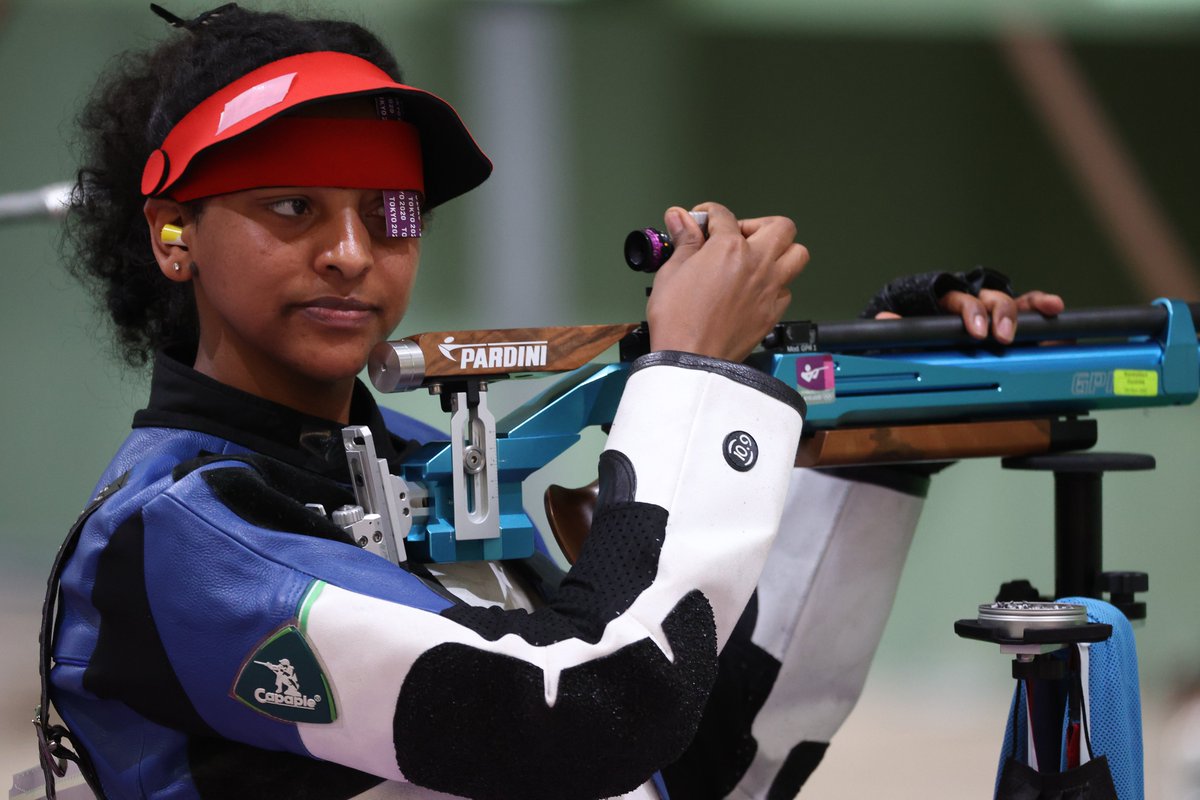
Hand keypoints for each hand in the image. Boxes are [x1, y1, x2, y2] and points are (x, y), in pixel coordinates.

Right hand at [647, 202, 808, 361]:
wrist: (691, 361)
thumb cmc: (678, 321)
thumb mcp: (671, 272)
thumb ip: (683, 241)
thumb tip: (680, 218)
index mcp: (729, 249)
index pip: (724, 215)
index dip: (708, 214)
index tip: (700, 221)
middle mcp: (757, 264)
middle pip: (780, 227)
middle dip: (758, 224)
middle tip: (737, 235)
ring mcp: (770, 289)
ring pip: (797, 254)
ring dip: (780, 250)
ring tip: (758, 257)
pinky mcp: (773, 313)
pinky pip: (787, 289)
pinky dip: (776, 284)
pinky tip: (756, 289)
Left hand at [877, 289, 1063, 343]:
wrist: (919, 343)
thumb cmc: (914, 337)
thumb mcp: (900, 336)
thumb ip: (895, 330)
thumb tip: (883, 319)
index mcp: (945, 303)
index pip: (959, 301)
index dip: (970, 312)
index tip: (976, 331)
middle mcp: (972, 304)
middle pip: (991, 299)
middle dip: (1000, 314)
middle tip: (1002, 336)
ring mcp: (991, 314)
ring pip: (1013, 303)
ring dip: (1030, 307)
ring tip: (1049, 310)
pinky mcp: (1008, 327)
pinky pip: (1029, 316)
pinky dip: (1043, 313)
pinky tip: (1058, 314)